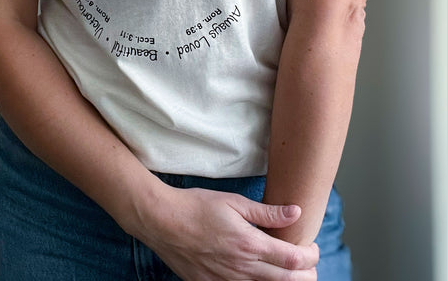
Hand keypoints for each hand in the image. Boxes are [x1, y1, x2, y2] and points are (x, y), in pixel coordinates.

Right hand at [139, 186, 318, 280]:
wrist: (163, 221)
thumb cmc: (197, 206)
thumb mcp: (233, 202)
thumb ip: (266, 212)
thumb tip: (295, 212)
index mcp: (248, 243)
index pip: (292, 259)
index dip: (310, 256)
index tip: (313, 248)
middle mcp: (241, 267)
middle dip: (306, 276)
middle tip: (311, 267)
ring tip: (292, 273)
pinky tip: (262, 276)